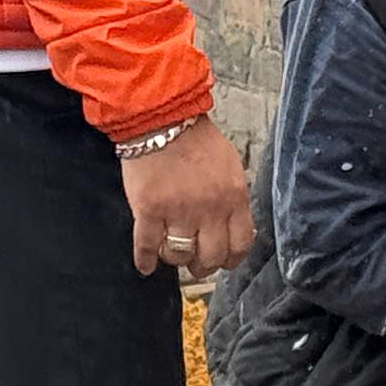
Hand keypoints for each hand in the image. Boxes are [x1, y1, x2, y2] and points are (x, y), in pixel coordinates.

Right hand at [122, 117, 253, 279]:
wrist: (162, 119)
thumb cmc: (196, 140)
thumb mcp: (230, 167)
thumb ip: (233, 198)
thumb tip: (234, 227)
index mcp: (233, 197)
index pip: (240, 245)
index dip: (231, 259)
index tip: (223, 260)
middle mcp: (209, 209)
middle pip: (211, 257)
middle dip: (203, 265)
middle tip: (195, 262)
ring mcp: (178, 211)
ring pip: (180, 255)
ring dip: (174, 259)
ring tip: (169, 252)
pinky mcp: (149, 210)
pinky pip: (147, 247)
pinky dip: (145, 261)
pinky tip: (145, 265)